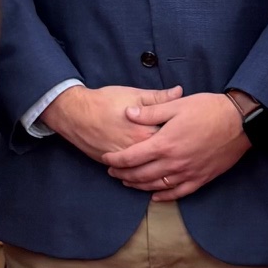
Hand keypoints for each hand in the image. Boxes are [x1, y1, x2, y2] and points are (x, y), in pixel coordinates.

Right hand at [44, 83, 183, 161]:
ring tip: (170, 166)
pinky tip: (151, 175)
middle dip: (174, 157)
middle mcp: (137, 149)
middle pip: (162, 159)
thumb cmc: (105, 101)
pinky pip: (131, 174)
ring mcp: (124, 159)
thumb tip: (179, 92)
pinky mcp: (112, 164)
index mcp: (146, 131)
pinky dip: (142, 176)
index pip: (172, 138)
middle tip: (184, 152)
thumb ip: (158, 97)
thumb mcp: (134, 94)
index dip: (182, 137)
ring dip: (159, 171)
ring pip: (147, 171)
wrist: (75, 114)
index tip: (191, 134)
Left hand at [103, 92, 249, 200]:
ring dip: (139, 186)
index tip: (106, 159)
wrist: (240, 122)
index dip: (116, 160)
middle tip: (112, 172)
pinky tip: (155, 195)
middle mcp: (174, 162)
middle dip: (122, 174)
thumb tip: (128, 113)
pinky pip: (178, 193)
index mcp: (165, 143)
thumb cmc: (209, 109)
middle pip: (140, 175)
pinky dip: (164, 196)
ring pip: (156, 186)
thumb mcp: (177, 105)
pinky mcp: (201, 178)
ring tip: (128, 182)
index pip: (131, 157)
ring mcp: (188, 173)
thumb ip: (150, 111)